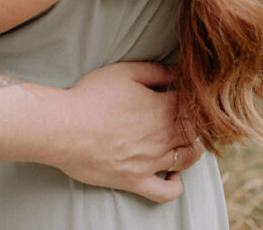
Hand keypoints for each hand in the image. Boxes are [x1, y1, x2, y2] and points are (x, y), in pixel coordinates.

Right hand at [54, 62, 201, 201]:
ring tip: (185, 140)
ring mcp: (151, 162)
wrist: (65, 128)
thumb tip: (178, 72)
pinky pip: (167, 192)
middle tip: (189, 115)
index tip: (186, 92)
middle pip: (194, 132)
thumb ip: (155, 71)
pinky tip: (173, 173)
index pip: (192, 103)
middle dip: (197, 122)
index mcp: (161, 107)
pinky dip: (176, 185)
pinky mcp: (137, 181)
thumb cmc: (91, 96)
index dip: (193, 97)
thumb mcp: (124, 72)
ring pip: (187, 159)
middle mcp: (162, 136)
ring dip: (193, 149)